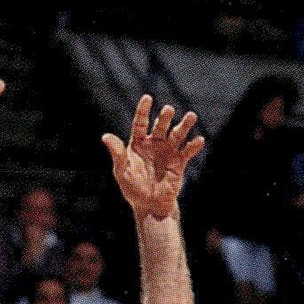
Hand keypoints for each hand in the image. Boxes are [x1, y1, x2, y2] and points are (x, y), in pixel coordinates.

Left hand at [102, 96, 204, 219]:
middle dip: (165, 117)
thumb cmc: (132, 188)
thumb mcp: (122, 171)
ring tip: (191, 116)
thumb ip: (117, 154)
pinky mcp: (179, 163)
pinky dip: (193, 146)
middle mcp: (154, 144)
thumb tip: (105, 136)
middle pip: (160, 126)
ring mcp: (168, 152)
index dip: (143, 110)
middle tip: (169, 109)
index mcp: (138, 143)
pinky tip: (199, 140)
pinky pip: (187, 152)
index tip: (147, 97)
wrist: (149, 205)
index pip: (140, 123)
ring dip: (184, 125)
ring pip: (177, 135)